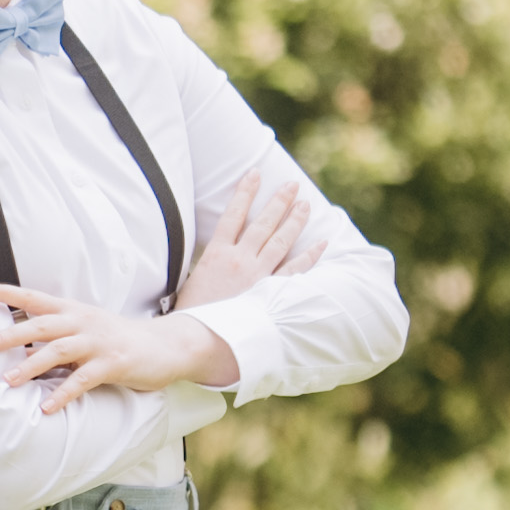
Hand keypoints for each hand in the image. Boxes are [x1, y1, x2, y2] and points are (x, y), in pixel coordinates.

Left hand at [0, 284, 239, 410]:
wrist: (164, 346)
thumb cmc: (116, 340)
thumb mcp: (84, 329)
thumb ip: (55, 335)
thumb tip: (17, 347)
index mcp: (72, 310)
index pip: (34, 297)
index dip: (6, 292)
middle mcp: (82, 322)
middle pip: (41, 324)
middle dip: (11, 333)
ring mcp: (98, 342)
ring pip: (58, 351)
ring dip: (30, 366)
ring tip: (7, 381)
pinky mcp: (113, 364)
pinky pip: (83, 380)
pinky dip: (63, 393)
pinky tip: (46, 407)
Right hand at [174, 169, 334, 313]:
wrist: (196, 336)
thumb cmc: (189, 314)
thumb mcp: (188, 283)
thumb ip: (204, 268)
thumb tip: (210, 262)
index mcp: (216, 254)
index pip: (232, 215)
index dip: (245, 192)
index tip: (255, 174)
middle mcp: (238, 259)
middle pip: (262, 223)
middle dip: (278, 201)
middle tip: (292, 185)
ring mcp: (256, 275)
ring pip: (280, 240)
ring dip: (294, 220)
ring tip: (305, 204)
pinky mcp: (268, 292)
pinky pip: (294, 270)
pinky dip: (309, 256)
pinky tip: (321, 243)